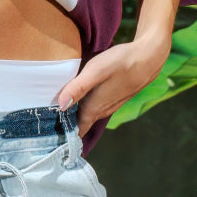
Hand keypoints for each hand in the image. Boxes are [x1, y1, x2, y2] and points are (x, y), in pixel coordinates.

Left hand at [56, 34, 171, 138]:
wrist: (149, 58)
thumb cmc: (122, 62)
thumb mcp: (96, 70)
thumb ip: (78, 87)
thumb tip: (61, 106)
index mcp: (95, 107)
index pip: (77, 129)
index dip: (64, 136)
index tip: (50, 139)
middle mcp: (102, 110)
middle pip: (81, 123)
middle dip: (66, 126)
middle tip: (47, 125)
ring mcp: (110, 104)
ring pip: (89, 114)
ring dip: (76, 116)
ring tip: (58, 113)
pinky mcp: (115, 97)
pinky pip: (96, 107)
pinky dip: (85, 107)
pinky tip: (78, 99)